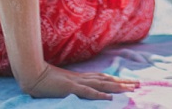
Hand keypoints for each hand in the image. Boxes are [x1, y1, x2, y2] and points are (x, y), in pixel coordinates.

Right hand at [20, 64, 140, 100]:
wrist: (33, 73)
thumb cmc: (45, 79)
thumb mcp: (63, 83)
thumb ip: (73, 84)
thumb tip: (81, 87)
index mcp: (82, 77)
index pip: (104, 78)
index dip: (118, 80)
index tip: (131, 82)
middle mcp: (83, 78)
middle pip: (108, 80)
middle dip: (124, 82)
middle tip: (139, 84)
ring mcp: (77, 82)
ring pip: (102, 85)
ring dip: (117, 87)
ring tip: (131, 89)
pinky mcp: (70, 88)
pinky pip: (87, 92)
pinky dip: (98, 95)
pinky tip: (108, 98)